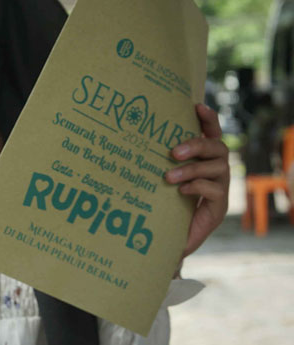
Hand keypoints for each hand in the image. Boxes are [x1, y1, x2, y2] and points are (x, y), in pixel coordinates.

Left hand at [165, 103, 229, 256]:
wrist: (167, 238)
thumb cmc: (159, 203)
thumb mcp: (155, 178)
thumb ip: (153, 160)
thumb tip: (125, 134)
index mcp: (202, 159)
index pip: (212, 133)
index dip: (209, 119)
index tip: (197, 105)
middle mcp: (215, 170)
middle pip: (218, 147)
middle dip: (197, 145)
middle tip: (173, 152)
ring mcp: (220, 189)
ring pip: (217, 167)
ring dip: (192, 169)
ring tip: (168, 177)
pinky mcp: (218, 208)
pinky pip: (215, 190)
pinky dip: (197, 187)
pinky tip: (181, 191)